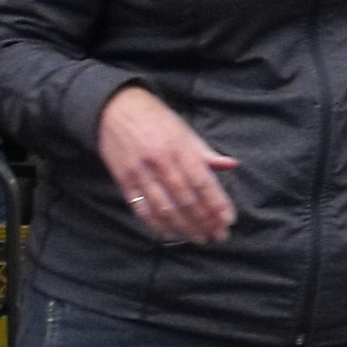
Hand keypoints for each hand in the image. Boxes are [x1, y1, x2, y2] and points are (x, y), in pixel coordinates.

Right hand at [96, 84, 238, 243]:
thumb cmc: (155, 119)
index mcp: (179, 148)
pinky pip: (142, 209)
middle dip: (205, 221)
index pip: (203, 182)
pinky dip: (157, 225)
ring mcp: (140, 173)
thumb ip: (206, 153)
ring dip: (184, 228)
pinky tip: (171, 234)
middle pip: (186, 199)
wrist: (113, 109)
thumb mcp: (184, 130)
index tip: (229, 220)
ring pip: (165, 209)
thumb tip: (232, 165)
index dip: (217, 203)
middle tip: (219, 235)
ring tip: (199, 238)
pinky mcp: (123, 181)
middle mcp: (160, 162)